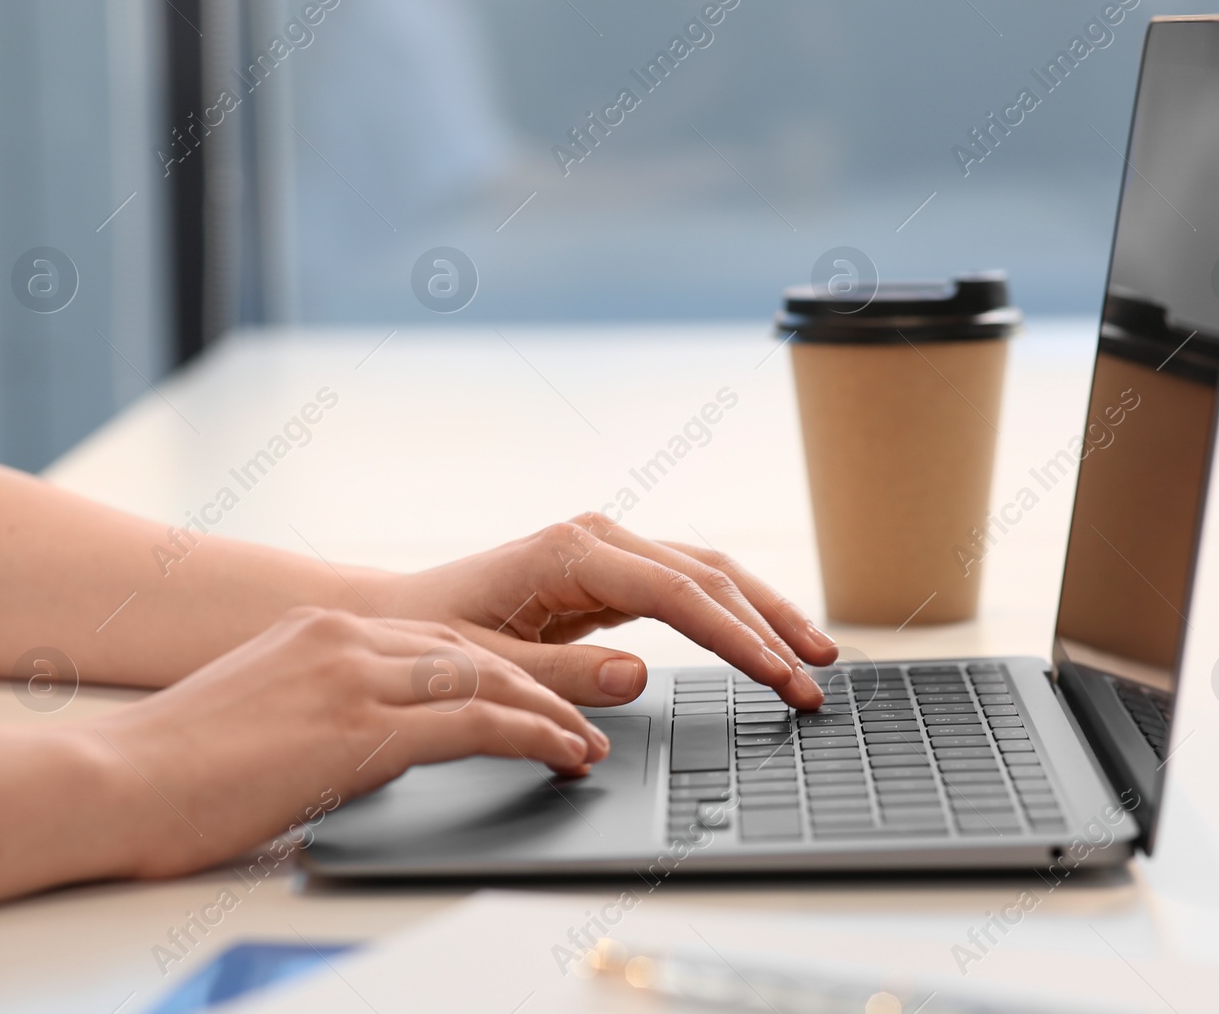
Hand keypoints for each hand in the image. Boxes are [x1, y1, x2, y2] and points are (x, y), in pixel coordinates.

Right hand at [81, 608, 609, 877]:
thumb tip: (363, 739)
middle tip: (588, 711)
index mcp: (320, 629)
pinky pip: (472, 722)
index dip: (501, 666)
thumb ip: (320, 706)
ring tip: (587, 742)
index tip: (539, 691)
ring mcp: (352, 675)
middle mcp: (343, 637)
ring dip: (550, 712)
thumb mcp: (260, 712)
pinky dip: (530, 736)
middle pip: (474, 651)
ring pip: (486, 678)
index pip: (439, 640)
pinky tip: (560, 754)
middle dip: (541, 682)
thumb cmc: (171, 767)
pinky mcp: (358, 726)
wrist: (112, 782)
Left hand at [376, 514, 837, 708]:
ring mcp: (609, 548)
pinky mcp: (613, 569)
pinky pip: (689, 586)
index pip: (678, 594)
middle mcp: (599, 538)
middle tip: (819, 679)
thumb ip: (564, 675)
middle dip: (770, 626)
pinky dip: (734, 612)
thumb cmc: (433, 641)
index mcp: (571, 553)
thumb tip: (640, 676)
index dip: (738, 639)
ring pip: (709, 572)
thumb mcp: (490, 667)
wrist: (399, 618)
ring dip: (766, 612)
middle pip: (709, 574)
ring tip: (819, 655)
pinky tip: (768, 638)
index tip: (782, 678)